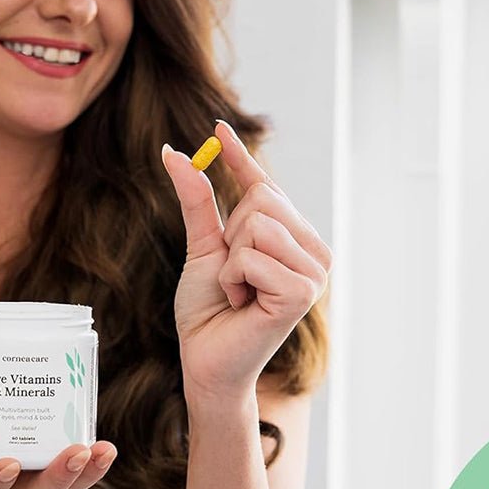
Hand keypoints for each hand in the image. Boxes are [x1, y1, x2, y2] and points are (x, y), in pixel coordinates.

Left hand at [161, 120, 331, 403]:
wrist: (206, 361)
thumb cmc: (208, 310)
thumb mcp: (202, 247)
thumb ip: (197, 201)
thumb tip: (174, 153)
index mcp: (294, 238)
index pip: (266, 186)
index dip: (238, 158)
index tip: (217, 127)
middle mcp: (313, 250)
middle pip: (261, 199)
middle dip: (230, 236)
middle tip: (233, 277)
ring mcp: (314, 271)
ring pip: (256, 225)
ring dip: (231, 261)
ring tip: (239, 291)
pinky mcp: (302, 292)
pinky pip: (253, 255)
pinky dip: (235, 278)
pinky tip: (243, 303)